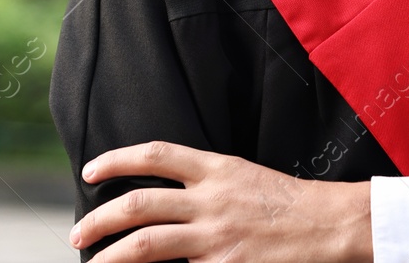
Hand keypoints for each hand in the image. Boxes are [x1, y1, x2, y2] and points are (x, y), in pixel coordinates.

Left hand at [71, 141, 372, 262]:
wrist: (331, 225)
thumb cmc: (290, 203)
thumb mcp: (245, 178)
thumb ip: (205, 185)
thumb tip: (164, 202)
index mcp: (217, 168)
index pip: (155, 155)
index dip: (116, 160)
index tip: (90, 171)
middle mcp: (210, 200)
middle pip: (138, 205)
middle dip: (99, 220)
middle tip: (77, 233)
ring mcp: (215, 238)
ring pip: (146, 245)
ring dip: (110, 257)